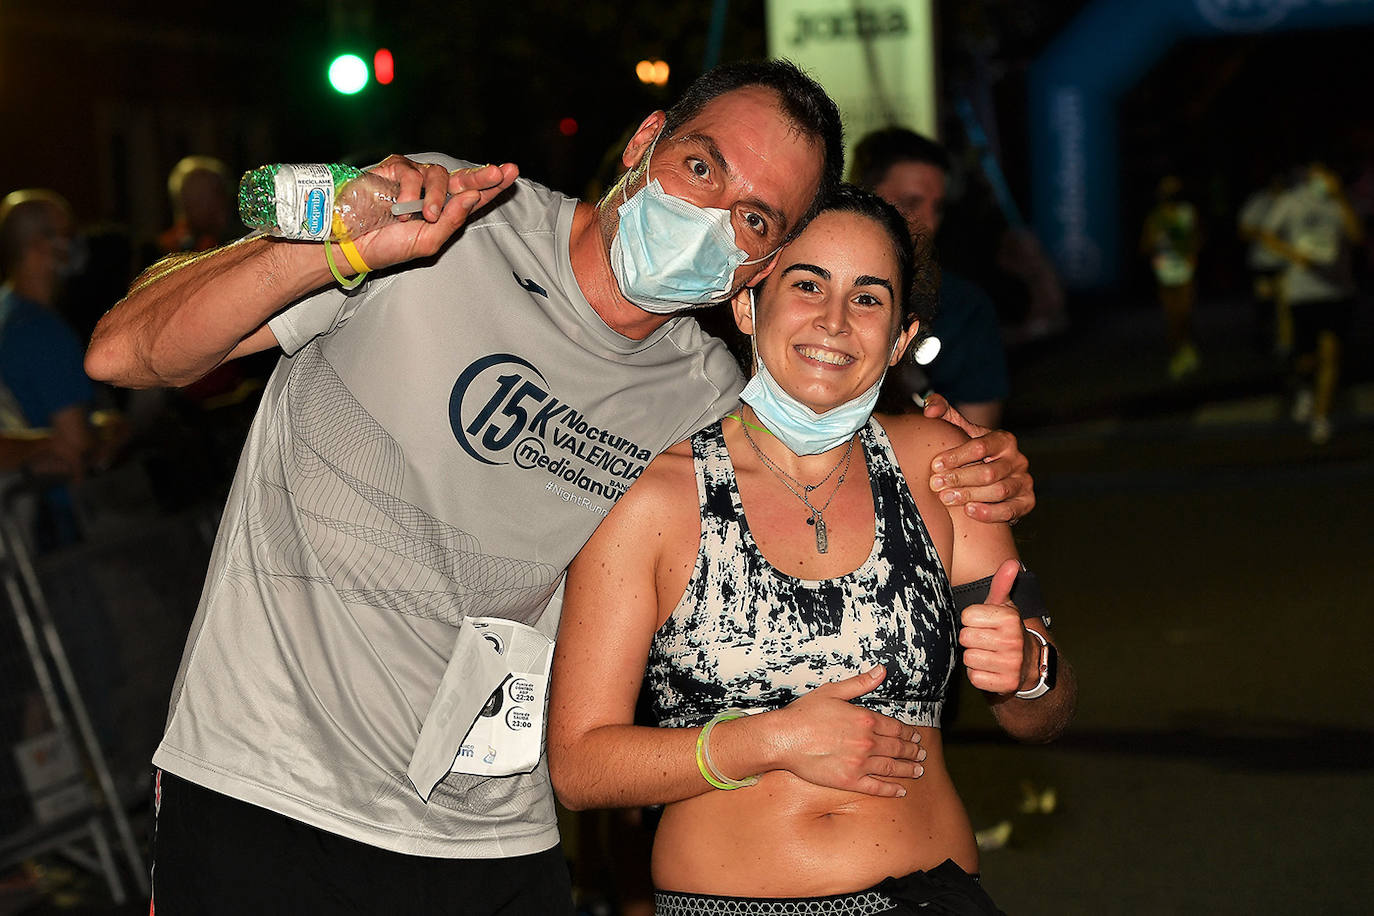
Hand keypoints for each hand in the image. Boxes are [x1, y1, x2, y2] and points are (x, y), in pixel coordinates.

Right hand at [353, 157, 518, 269]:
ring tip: (428, 216)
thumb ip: (453, 221)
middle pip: (464, 178)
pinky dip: (410, 191)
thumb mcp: (429, 242)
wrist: (355, 244)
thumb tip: (473, 196)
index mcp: (446, 210)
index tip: (511, 173)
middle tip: (499, 172)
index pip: (474, 196)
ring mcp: (415, 179)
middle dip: (483, 175)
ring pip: (439, 174)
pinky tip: (402, 207)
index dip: (493, 185)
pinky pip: (412, 172)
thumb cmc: (390, 245)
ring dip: (437, 196)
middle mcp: (433, 192)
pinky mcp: (395, 169)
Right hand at [772, 666, 925, 796]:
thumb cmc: (805, 713)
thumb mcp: (833, 691)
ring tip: (919, 770)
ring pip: (891, 767)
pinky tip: (901, 790)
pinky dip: (891, 789)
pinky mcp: (849, 780)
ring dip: (908, 769)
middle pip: (897, 747)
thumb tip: (881, 670)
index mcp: (865, 719)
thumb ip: (860, 683)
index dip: (908, 732)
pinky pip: (876, 787)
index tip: (915, 735)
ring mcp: (859, 763)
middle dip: (912, 750)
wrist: (783, 738)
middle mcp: (866, 742)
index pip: (895, 727)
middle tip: (922, 753)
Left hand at [924, 393, 1033, 523]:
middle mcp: (1018, 460)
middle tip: (935, 484)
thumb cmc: (970, 453)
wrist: (989, 480)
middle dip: (959, 478)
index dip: (956, 456)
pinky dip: (989, 512)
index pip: (981, 446)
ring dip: (970, 495)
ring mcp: (1024, 482)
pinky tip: (968, 511)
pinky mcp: (1026, 502)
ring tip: (946, 498)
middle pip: (989, 472)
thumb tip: (929, 409)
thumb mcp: (959, 430)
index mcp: (1004, 440)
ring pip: (999, 491)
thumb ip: (943, 412)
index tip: (935, 465)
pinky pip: (1009, 510)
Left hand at [960, 559, 1035, 694]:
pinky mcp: (1006, 684)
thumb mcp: (1005, 605)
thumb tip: (1012, 562)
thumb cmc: (1007, 629)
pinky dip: (978, 674)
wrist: (1029, 663)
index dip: (971, 620)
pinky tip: (990, 668)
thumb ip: (1002, 583)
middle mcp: (1013, 641)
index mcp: (1010, 618)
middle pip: (965, 638)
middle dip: (971, 638)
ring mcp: (1011, 664)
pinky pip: (974, 677)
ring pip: (968, 658)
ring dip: (974, 657)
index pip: (967, 616)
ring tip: (988, 652)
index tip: (984, 623)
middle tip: (985, 639)